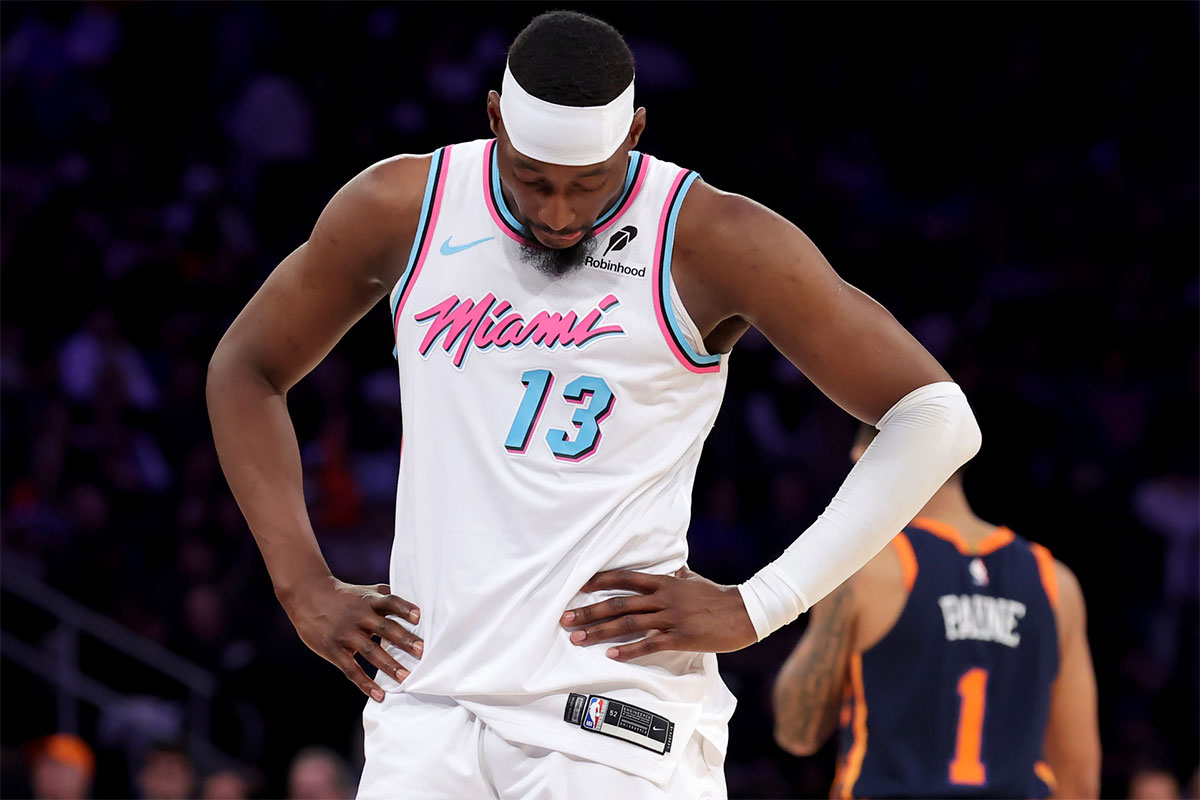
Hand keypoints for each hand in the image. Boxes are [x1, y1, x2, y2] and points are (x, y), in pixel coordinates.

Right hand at [277, 576, 421, 701]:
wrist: (307, 596)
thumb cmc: (344, 596)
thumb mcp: (364, 591)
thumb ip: (386, 597)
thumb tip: (415, 605)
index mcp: (369, 601)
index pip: (390, 602)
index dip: (404, 608)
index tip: (418, 617)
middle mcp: (359, 616)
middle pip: (384, 627)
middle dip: (403, 639)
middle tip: (421, 652)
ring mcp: (345, 633)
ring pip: (370, 650)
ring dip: (388, 664)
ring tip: (405, 678)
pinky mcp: (333, 650)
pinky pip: (351, 669)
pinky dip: (365, 683)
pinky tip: (379, 695)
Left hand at [560, 567, 756, 660]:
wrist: (744, 612)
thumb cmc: (718, 595)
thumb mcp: (694, 579)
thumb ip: (679, 575)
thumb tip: (674, 569)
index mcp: (664, 582)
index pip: (624, 578)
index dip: (600, 581)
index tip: (578, 587)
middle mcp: (663, 597)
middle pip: (618, 603)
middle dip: (589, 611)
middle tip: (565, 619)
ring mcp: (670, 617)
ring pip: (628, 623)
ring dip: (600, 632)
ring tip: (578, 638)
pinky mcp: (680, 637)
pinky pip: (649, 644)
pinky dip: (629, 650)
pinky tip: (611, 656)